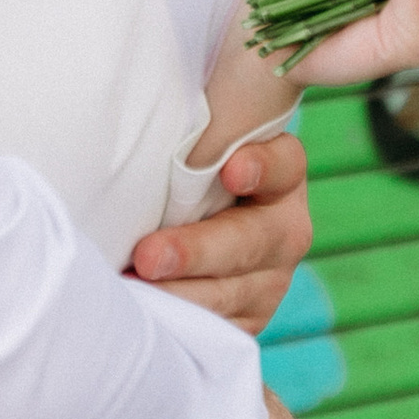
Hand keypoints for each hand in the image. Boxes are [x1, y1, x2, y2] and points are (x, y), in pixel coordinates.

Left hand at [130, 126, 310, 334]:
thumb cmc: (178, 175)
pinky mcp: (249, 322)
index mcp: (278, 173)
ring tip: (134, 289)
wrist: (182, 238)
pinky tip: (149, 319)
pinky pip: (220, 330)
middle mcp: (283, 227)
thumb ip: (190, 130)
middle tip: (148, 255)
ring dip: (183, 295)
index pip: (284, 165)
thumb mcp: (191, 147)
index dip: (261, 166)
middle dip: (197, 250)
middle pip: (253, 242)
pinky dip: (183, 325)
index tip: (231, 169)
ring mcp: (269, 280)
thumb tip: (139, 88)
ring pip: (233, 294)